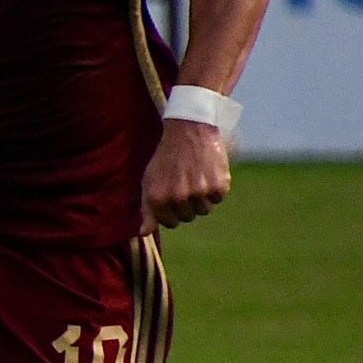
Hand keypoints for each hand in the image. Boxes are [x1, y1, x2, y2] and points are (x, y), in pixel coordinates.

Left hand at [140, 117, 231, 231]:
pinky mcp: (218, 186)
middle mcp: (178, 198)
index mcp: (158, 199)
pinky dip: (215, 189)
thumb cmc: (166, 157)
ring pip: (204, 210)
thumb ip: (147, 209)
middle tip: (185, 183)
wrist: (188, 129)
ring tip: (195, 177)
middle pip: (188, 218)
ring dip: (201, 198)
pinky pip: (217, 199)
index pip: (170, 223)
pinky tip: (207, 172)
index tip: (173, 196)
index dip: (172, 211)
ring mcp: (199, 193)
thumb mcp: (149, 180)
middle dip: (186, 205)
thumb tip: (143, 233)